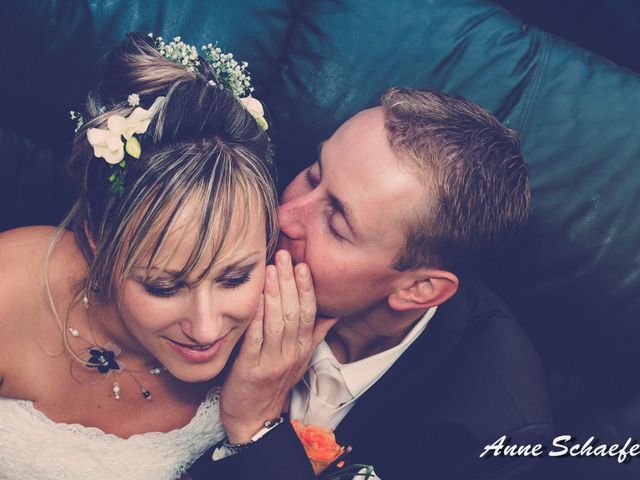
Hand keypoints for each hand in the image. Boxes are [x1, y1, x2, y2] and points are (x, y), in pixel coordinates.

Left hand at [220, 250, 337, 442]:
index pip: (309, 312)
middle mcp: (292, 353)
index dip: (306, 288)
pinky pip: (256, 339)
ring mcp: (272, 361)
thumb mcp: (301, 359)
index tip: (302, 265)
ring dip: (274, 294)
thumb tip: (332, 313)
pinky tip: (254, 299)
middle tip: (284, 256)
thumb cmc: (274, 384)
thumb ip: (315, 334)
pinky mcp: (251, 369)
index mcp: (303, 348)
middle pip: (294, 312)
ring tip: (271, 270)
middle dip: (289, 282)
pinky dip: (256, 318)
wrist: (255, 418)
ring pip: (277, 322)